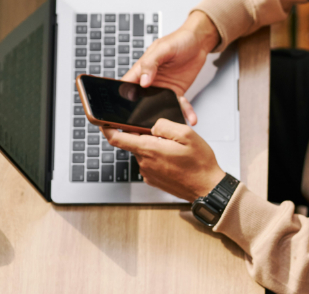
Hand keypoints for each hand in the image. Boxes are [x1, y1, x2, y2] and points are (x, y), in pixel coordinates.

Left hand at [102, 119, 225, 200]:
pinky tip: (175, 159)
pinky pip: (150, 162)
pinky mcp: (153, 180)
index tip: (101, 121)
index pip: (118, 138)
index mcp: (150, 149)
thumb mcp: (187, 134)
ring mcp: (148, 173)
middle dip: (145, 135)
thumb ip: (165, 125)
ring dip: (154, 147)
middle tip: (166, 134)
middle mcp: (145, 163)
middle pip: (134, 142)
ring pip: (144, 152)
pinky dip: (159, 157)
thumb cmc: (199, 163)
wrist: (207, 188)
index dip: (106, 128)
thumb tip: (152, 125)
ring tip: (175, 149)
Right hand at [122, 11, 219, 125]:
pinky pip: (179, 106)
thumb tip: (143, 81)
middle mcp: (150, 83)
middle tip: (144, 130)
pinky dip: (185, 112)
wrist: (199, 42)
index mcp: (140, 71)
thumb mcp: (163, 48)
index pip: (125, 89)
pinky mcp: (177, 92)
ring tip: (171, 128)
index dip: (120, 103)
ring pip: (160, 108)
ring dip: (165, 118)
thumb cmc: (179, 40)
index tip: (121, 117)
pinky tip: (191, 118)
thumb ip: (150, 63)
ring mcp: (163, 89)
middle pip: (140, 104)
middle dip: (141, 118)